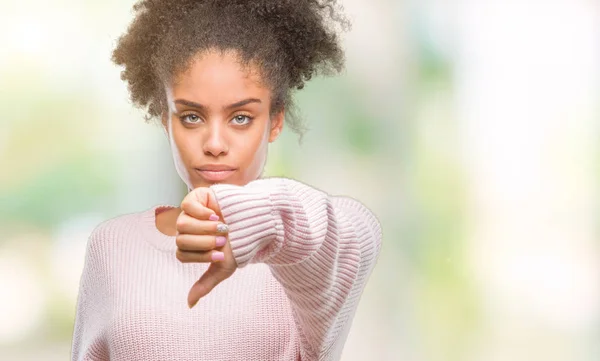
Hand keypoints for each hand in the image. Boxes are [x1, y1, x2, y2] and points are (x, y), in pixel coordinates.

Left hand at [175, 187, 237, 307]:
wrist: (256, 221)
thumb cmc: (239, 244)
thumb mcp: (224, 266)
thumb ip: (206, 283)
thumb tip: (189, 304)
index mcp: (191, 245)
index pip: (182, 254)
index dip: (201, 256)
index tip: (220, 254)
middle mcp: (187, 229)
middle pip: (181, 240)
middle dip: (204, 243)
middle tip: (224, 240)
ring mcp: (191, 212)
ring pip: (183, 224)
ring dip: (205, 228)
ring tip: (223, 227)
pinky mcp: (197, 197)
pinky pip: (187, 206)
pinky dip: (201, 213)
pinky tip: (216, 214)